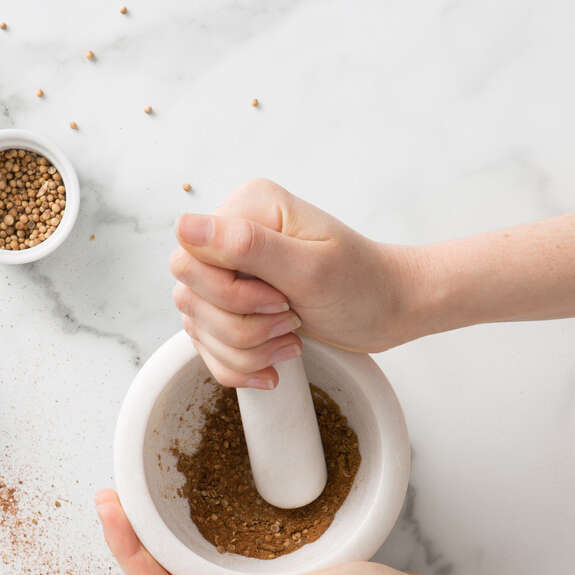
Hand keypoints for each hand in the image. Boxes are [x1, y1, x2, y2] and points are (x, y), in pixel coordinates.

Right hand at [169, 179, 418, 388]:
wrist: (391, 310)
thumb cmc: (364, 284)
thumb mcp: (310, 268)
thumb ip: (246, 245)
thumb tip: (183, 225)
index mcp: (247, 209)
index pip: (190, 258)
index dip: (227, 294)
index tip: (279, 302)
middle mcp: (230, 235)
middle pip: (189, 295)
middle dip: (239, 327)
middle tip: (291, 323)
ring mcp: (228, 272)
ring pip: (197, 326)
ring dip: (244, 350)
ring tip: (291, 343)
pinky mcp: (232, 306)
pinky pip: (209, 346)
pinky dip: (241, 366)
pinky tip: (276, 365)